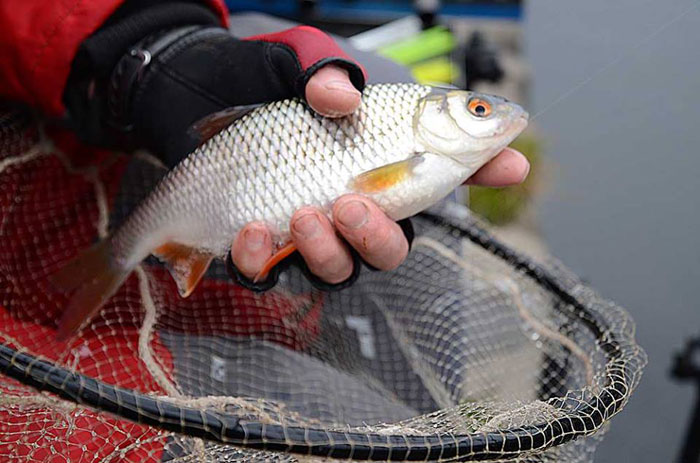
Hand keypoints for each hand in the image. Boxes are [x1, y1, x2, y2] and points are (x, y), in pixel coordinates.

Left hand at [231, 66, 530, 284]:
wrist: (184, 91)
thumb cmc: (252, 75)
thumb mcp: (294, 61)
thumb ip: (327, 73)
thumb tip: (345, 103)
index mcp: (371, 154)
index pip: (439, 169)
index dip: (482, 169)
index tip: (513, 164)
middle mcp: (347, 198)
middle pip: (392, 246)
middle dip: (381, 236)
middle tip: (353, 203)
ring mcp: (304, 226)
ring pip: (340, 269)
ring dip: (330, 251)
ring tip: (307, 213)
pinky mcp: (258, 241)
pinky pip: (271, 273)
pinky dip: (263, 258)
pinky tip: (252, 228)